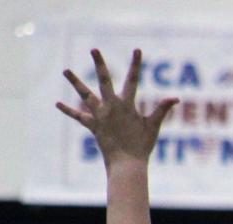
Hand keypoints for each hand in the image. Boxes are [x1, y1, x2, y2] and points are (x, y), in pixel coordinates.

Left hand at [56, 49, 177, 168]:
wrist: (127, 164)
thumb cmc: (142, 146)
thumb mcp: (153, 127)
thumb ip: (162, 110)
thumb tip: (176, 98)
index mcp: (127, 105)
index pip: (133, 80)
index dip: (136, 65)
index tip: (137, 50)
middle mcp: (111, 107)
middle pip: (104, 81)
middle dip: (100, 64)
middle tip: (94, 49)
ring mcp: (100, 116)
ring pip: (85, 95)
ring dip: (75, 82)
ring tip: (66, 70)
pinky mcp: (93, 126)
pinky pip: (79, 117)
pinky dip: (68, 111)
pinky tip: (57, 104)